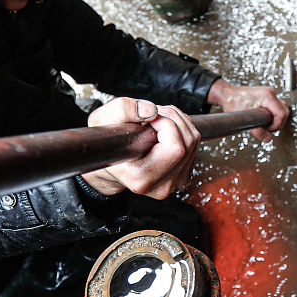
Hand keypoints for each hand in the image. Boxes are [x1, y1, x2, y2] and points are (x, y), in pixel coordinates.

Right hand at [80, 97, 200, 198]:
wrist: (111, 164)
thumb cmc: (107, 145)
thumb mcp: (102, 120)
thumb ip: (123, 110)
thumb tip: (152, 111)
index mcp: (141, 178)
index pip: (174, 147)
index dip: (166, 123)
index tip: (150, 118)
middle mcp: (161, 186)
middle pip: (188, 143)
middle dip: (174, 119)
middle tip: (155, 113)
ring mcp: (175, 184)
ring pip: (194, 143)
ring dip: (180, 122)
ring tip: (159, 119)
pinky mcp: (183, 178)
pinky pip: (194, 148)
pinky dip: (183, 131)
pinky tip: (166, 130)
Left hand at [207, 79, 289, 142]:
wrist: (227, 95)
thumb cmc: (233, 102)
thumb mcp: (245, 120)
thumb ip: (258, 131)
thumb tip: (267, 138)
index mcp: (267, 96)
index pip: (282, 114)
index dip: (277, 125)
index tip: (268, 130)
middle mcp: (270, 93)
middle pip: (285, 112)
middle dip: (278, 123)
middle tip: (267, 128)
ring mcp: (270, 94)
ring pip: (282, 109)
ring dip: (276, 119)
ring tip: (265, 124)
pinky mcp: (267, 96)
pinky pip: (277, 107)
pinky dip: (273, 115)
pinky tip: (265, 118)